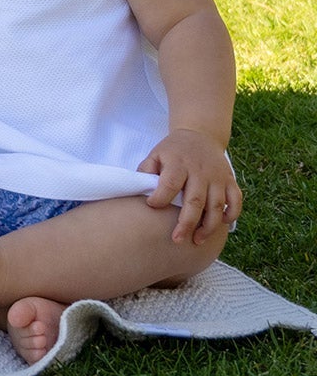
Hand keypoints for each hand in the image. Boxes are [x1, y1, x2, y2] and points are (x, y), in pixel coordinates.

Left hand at [139, 128, 241, 244]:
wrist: (200, 135)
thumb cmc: (173, 151)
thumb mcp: (156, 154)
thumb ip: (146, 171)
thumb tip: (140, 191)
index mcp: (178, 164)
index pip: (169, 184)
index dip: (159, 198)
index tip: (152, 205)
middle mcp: (200, 171)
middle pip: (195, 201)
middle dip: (186, 223)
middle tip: (177, 239)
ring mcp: (217, 176)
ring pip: (217, 205)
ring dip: (208, 226)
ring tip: (197, 240)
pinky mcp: (230, 180)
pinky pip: (236, 200)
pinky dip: (232, 214)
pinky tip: (221, 224)